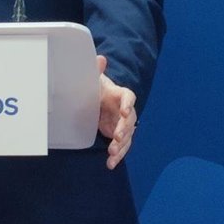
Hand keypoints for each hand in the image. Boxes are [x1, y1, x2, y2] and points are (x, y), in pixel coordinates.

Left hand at [96, 55, 136, 169]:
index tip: (125, 112)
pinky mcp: (118, 135)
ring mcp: (123, 124)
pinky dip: (116, 156)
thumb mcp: (94, 79)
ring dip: (121, 146)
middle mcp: (125, 110)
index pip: (129, 97)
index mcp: (121, 94)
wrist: (97, 99)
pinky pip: (121, 147)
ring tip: (112, 154)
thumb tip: (99, 58)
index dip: (128, 104)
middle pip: (129, 120)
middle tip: (117, 137)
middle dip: (124, 130)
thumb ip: (97, 70)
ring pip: (127, 137)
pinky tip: (110, 164)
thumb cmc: (97, 88)